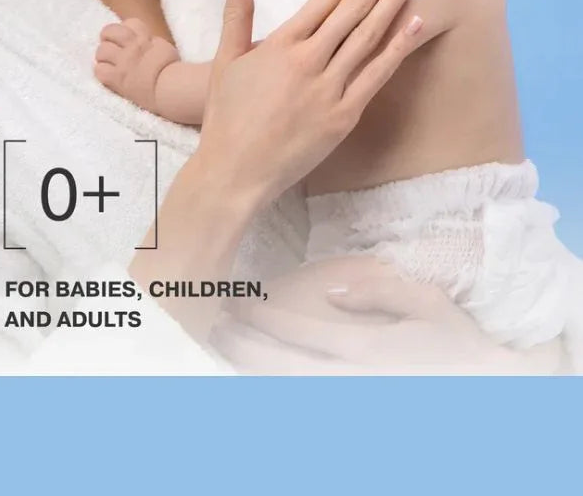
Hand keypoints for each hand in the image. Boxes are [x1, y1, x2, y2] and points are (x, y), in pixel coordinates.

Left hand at [94, 18, 178, 109]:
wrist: (172, 89)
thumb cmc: (172, 71)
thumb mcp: (164, 48)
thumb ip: (150, 42)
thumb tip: (144, 39)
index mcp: (145, 39)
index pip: (129, 23)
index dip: (126, 28)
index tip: (127, 37)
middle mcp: (133, 48)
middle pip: (109, 31)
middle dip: (107, 37)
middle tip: (110, 45)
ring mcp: (124, 63)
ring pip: (101, 51)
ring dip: (103, 56)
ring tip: (108, 62)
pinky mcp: (117, 79)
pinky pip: (100, 70)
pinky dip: (102, 71)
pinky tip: (108, 75)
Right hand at [194, 0, 424, 206]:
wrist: (234, 172)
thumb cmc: (227, 117)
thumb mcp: (226, 59)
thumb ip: (236, 11)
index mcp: (281, 44)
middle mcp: (308, 61)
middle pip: (354, 8)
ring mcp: (328, 90)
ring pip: (369, 36)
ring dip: (395, 1)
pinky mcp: (343, 117)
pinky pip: (376, 76)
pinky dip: (397, 48)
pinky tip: (414, 23)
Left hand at [232, 256, 563, 374]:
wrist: (487, 390)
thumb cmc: (458, 345)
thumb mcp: (428, 303)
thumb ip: (380, 292)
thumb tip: (336, 289)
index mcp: (368, 350)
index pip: (301, 333)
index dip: (263, 319)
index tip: (237, 306)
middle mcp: (353, 381)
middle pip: (283, 367)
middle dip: (245, 349)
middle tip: (217, 332)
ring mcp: (352, 403)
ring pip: (289, 392)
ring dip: (254, 375)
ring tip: (225, 360)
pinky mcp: (355, 416)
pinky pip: (308, 407)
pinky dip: (279, 395)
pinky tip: (259, 385)